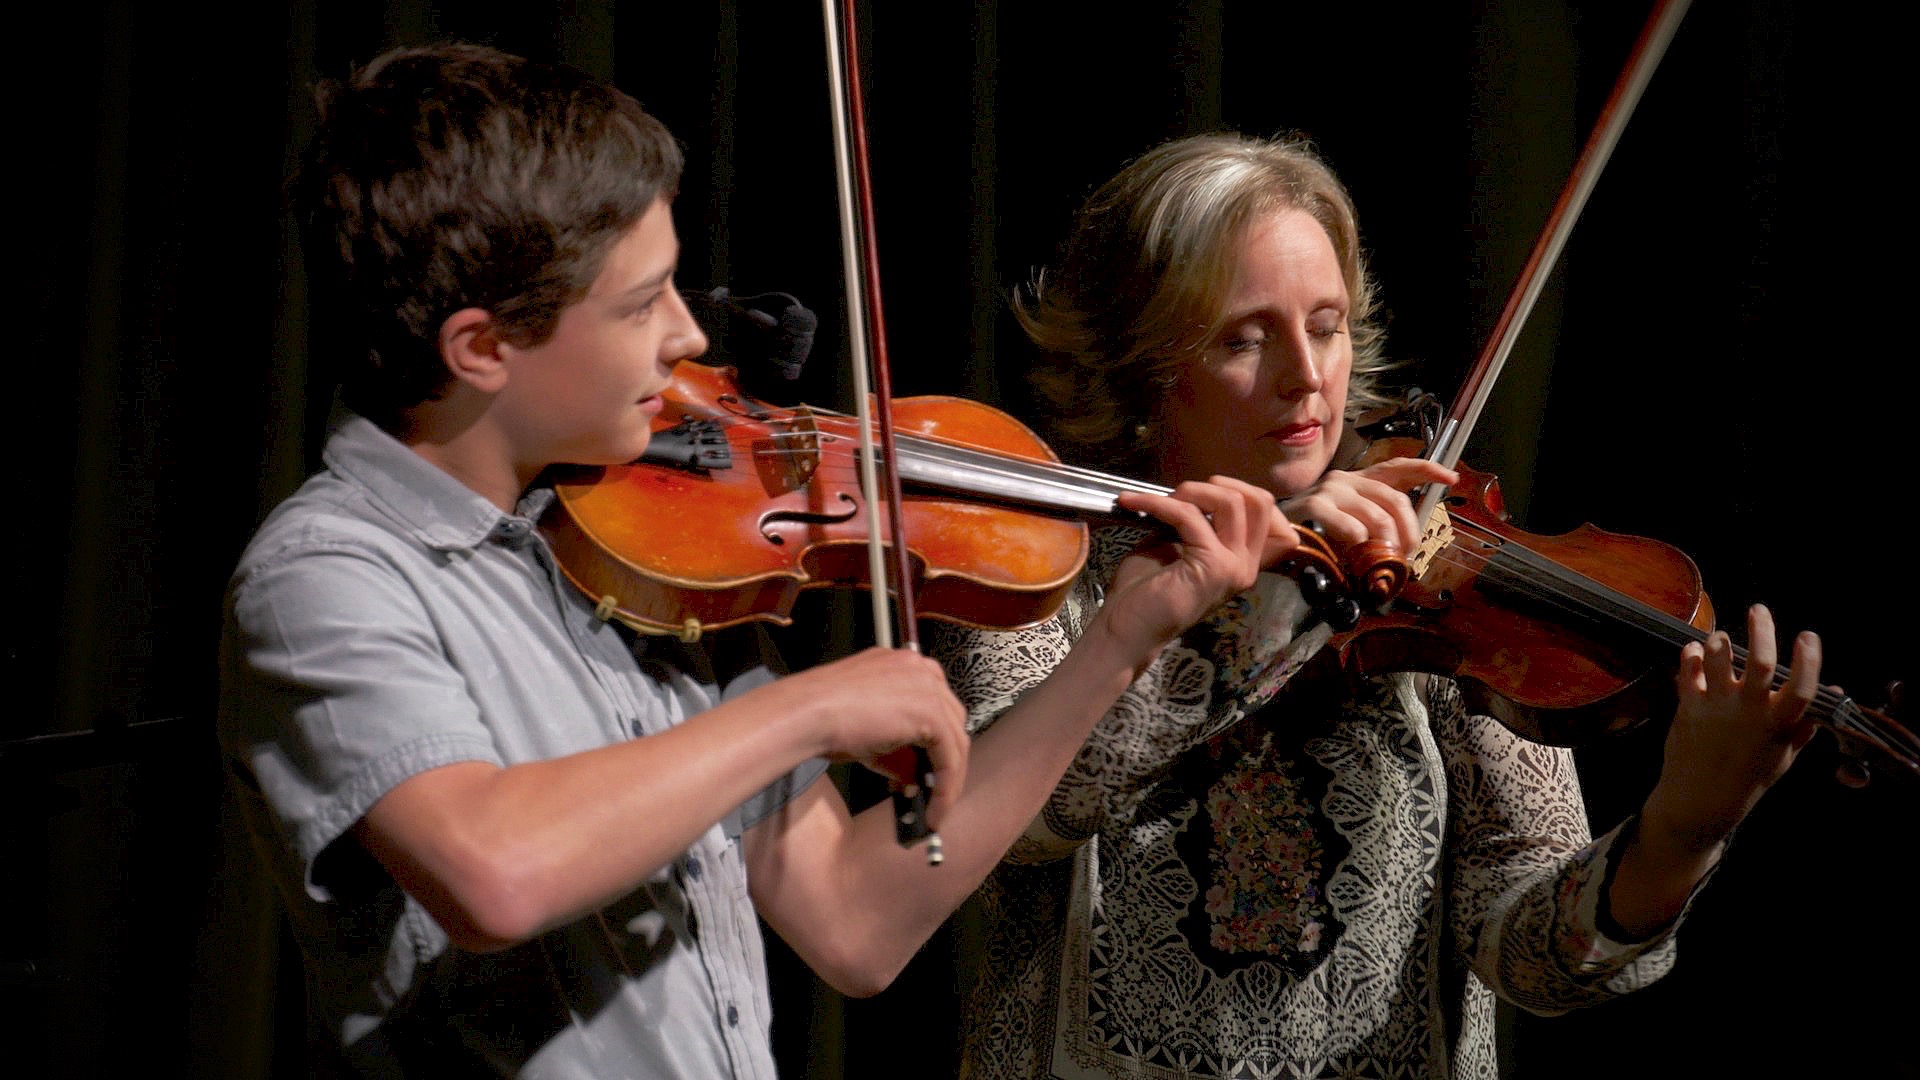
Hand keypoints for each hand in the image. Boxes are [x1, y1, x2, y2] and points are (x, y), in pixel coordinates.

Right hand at [764, 646, 969, 829]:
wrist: (807, 714)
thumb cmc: (823, 719)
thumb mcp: (870, 733)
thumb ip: (898, 750)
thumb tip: (913, 779)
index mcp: (904, 665)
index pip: (935, 706)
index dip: (934, 743)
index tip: (926, 771)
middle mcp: (921, 669)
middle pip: (951, 722)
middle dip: (943, 761)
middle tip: (930, 792)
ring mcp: (929, 687)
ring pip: (955, 741)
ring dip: (948, 780)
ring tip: (934, 809)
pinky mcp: (931, 712)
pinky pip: (951, 757)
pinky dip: (947, 787)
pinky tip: (935, 809)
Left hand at [1101, 475, 1291, 660]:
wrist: (1124, 627)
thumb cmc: (1143, 591)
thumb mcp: (1175, 546)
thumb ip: (1195, 522)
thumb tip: (1193, 493)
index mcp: (1241, 562)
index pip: (1269, 515)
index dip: (1241, 491)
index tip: (1204, 491)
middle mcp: (1245, 566)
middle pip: (1261, 502)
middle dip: (1220, 485)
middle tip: (1184, 493)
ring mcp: (1234, 568)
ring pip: (1232, 502)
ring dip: (1191, 490)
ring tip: (1161, 500)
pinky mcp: (1212, 567)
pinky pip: (1189, 516)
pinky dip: (1157, 503)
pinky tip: (1132, 503)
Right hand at [1276, 456, 1457, 555]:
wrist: (1265, 539)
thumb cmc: (1309, 538)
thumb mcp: (1345, 530)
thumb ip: (1371, 532)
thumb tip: (1402, 552)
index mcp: (1357, 483)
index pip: (1397, 468)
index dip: (1426, 470)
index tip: (1451, 477)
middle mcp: (1345, 480)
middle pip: (1395, 500)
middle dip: (1408, 531)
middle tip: (1406, 555)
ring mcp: (1329, 491)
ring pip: (1376, 516)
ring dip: (1385, 545)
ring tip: (1379, 563)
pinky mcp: (1313, 506)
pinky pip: (1350, 526)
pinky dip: (1358, 542)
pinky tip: (1354, 553)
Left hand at [1642, 603, 1821, 852]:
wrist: (1699, 801)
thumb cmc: (1747, 778)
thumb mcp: (1783, 756)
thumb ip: (1806, 724)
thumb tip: (1833, 689)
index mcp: (1778, 726)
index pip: (1802, 688)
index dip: (1809, 660)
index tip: (1808, 636)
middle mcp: (1749, 713)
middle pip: (1761, 662)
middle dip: (1762, 630)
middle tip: (1759, 609)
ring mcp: (1716, 708)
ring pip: (1718, 659)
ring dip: (1719, 641)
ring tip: (1721, 636)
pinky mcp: (1687, 708)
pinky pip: (1687, 671)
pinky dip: (1690, 655)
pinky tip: (1693, 650)